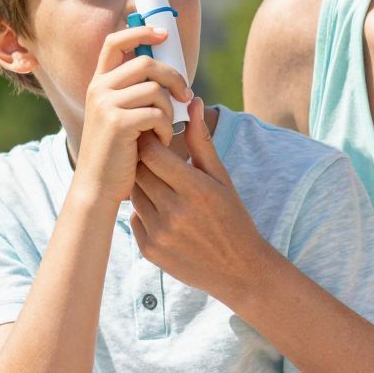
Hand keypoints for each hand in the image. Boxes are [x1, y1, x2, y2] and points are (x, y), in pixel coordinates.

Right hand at [73, 23, 191, 205]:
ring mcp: (106, 104)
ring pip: (155, 89)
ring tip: (166, 128)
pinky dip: (166, 128)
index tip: (163, 33)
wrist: (97, 187)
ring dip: (170, 109)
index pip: (115, 42)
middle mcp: (99, 89)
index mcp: (99, 84)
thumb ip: (134, 93)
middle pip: (146, 62)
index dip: (140, 31)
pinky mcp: (118, 122)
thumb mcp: (119, 116)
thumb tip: (167, 73)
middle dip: (173, 76)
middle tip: (186, 94)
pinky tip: (160, 141)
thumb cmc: (116, 154)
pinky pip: (157, 113)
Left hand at [130, 99, 271, 302]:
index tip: (154, 139)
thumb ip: (202, 141)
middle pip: (139, 172)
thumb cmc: (233, 217)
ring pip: (134, 195)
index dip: (149, 141)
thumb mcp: (221, 178)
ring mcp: (160, 233)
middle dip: (143, 162)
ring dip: (142, 187)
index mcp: (195, 189)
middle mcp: (174, 212)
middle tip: (154, 160)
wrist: (239, 269)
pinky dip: (143, 212)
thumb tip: (194, 103)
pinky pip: (134, 219)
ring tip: (162, 188)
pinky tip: (163, 213)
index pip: (152, 153)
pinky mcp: (150, 251)